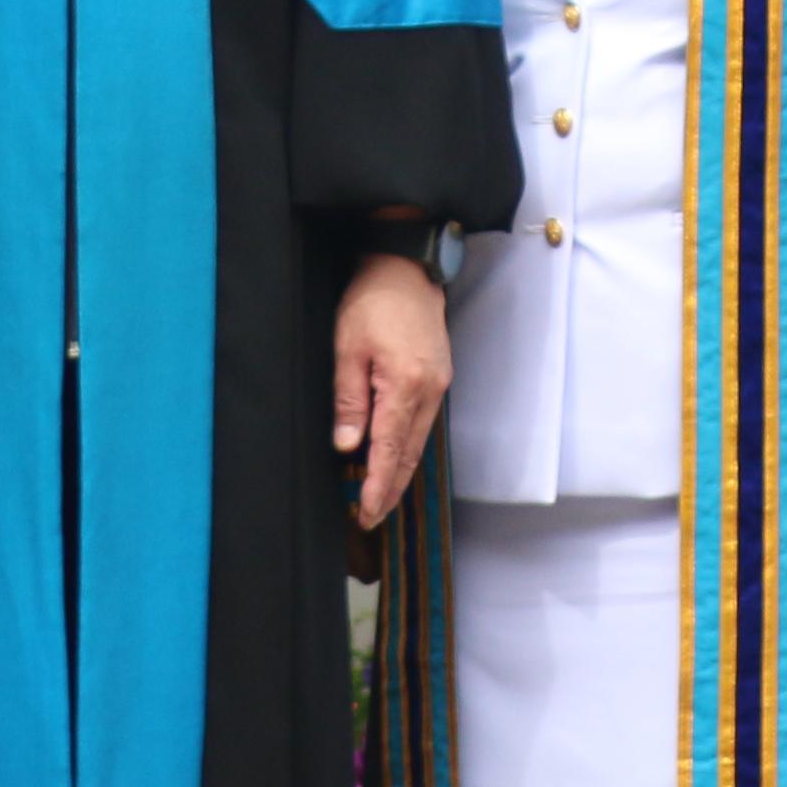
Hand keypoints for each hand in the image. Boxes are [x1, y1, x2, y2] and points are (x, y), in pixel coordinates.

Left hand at [333, 250, 452, 523]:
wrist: (406, 268)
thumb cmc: (372, 301)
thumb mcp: (347, 348)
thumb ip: (348, 401)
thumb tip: (347, 446)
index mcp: (405, 385)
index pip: (389, 450)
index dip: (377, 486)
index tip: (367, 513)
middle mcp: (429, 391)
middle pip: (409, 454)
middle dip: (390, 489)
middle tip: (371, 518)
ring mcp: (439, 386)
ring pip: (418, 442)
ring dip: (399, 472)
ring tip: (379, 497)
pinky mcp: (440, 379)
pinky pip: (423, 424)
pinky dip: (407, 447)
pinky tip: (393, 458)